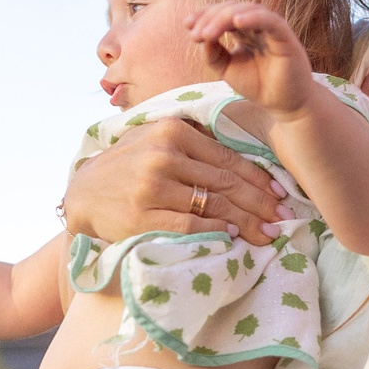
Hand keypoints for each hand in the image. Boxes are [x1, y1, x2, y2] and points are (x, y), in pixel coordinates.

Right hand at [62, 117, 287, 242]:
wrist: (83, 193)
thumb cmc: (128, 168)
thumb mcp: (156, 140)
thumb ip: (195, 144)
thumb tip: (250, 166)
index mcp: (173, 131)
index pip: (228, 158)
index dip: (260, 180)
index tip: (281, 195)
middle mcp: (163, 154)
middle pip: (226, 183)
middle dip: (261, 204)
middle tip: (285, 218)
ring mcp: (152, 186)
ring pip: (213, 205)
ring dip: (246, 223)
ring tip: (267, 234)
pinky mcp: (143, 216)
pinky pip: (190, 225)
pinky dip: (215, 232)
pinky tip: (232, 237)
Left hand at [187, 1, 315, 117]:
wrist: (282, 104)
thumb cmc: (258, 85)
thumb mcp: (227, 70)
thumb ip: (213, 54)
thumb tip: (201, 37)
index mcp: (244, 30)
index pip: (222, 12)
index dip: (204, 14)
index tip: (186, 25)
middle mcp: (257, 25)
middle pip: (231, 8)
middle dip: (210, 18)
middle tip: (195, 34)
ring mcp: (271, 28)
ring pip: (247, 9)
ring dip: (224, 18)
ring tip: (208, 33)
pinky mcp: (285, 36)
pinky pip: (269, 20)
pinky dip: (253, 17)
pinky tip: (236, 21)